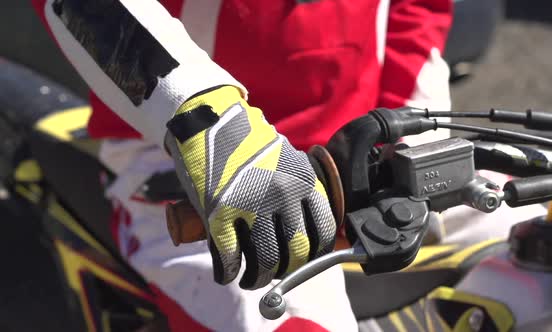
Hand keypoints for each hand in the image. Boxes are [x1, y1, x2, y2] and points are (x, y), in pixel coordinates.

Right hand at [165, 86, 335, 288]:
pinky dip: (227, 273)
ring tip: (250, 279)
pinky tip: (225, 274)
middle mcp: (282, 194)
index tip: (304, 262)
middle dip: (287, 271)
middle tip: (276, 274)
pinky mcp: (219, 213)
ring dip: (257, 279)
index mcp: (304, 180)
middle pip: (296, 252)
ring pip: (266, 261)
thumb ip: (299, 188)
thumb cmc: (247, 143)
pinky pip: (229, 258)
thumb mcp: (286, 159)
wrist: (207, 118)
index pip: (324, 231)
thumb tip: (309, 230)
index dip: (315, 255)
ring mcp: (251, 205)